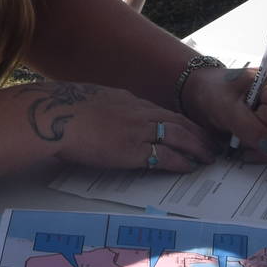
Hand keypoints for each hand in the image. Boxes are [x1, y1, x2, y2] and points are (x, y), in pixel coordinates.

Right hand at [16, 81, 217, 173]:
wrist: (54, 117)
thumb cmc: (62, 110)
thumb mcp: (90, 99)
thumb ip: (105, 107)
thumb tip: (106, 116)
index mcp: (127, 99)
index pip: (162, 111)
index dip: (181, 121)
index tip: (192, 128)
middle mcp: (138, 111)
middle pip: (178, 121)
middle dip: (198, 133)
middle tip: (212, 143)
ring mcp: (137, 130)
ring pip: (179, 136)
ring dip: (197, 147)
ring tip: (209, 157)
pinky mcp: (133, 150)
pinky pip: (166, 156)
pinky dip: (182, 161)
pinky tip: (191, 167)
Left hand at [181, 64, 266, 159]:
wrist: (209, 94)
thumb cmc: (216, 94)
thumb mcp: (226, 110)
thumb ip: (248, 128)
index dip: (260, 125)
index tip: (241, 119)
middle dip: (261, 139)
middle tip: (239, 132)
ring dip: (266, 149)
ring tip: (244, 140)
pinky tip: (252, 147)